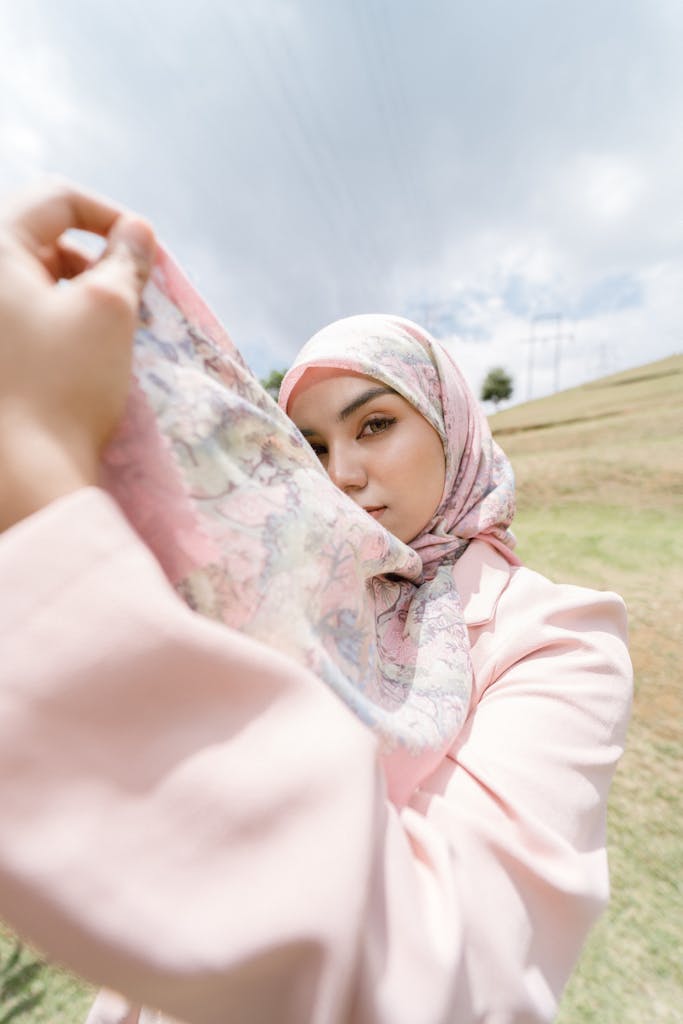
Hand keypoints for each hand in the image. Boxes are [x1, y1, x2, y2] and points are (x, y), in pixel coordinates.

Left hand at [0, 179, 155, 528]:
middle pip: (39, 238)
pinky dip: (54, 323)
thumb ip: (126, 260)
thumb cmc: (63, 384)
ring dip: (74, 293)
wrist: (19, 472)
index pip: (58, 199)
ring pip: (30, 280)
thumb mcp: (108, 312)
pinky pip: (20, 317)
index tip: (146, 252)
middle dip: (91, 260)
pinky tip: (78, 357)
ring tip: (104, 334)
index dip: (110, 216)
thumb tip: (136, 231)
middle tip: (128, 299)